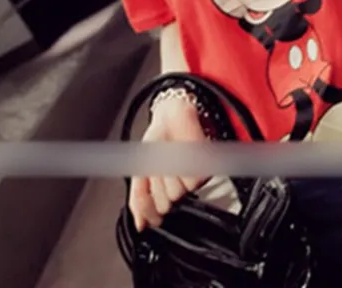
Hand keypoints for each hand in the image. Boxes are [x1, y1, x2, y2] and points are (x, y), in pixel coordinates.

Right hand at [128, 95, 208, 231]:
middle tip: (156, 166)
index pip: (155, 214)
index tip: (145, 194)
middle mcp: (178, 187)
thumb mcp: (139, 171)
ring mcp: (191, 179)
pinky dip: (181, 167)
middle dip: (155, 184)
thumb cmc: (156, 142)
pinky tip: (178, 156)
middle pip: (165, 203)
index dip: (148, 210)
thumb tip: (138, 225)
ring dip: (167, 175)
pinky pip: (192, 181)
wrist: (170, 116)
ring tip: (167, 157)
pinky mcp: (204, 169)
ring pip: (177, 193)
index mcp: (162, 191)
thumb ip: (137, 199)